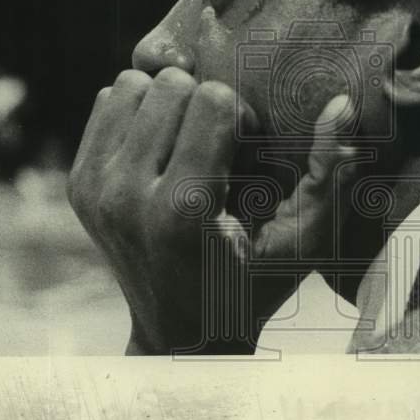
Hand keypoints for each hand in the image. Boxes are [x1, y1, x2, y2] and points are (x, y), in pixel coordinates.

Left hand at [67, 67, 358, 353]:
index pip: (211, 99)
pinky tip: (162, 149)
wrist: (182, 336)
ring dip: (169, 103)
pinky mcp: (77, 183)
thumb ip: (330, 170)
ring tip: (189, 144)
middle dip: (205, 104)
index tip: (247, 153)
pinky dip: (140, 112)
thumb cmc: (255, 286)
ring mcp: (94, 190)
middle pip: (170, 84)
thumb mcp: (305, 238)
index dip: (241, 115)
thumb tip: (343, 101)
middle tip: (219, 148)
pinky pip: (109, 102)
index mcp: (183, 210)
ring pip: (133, 84)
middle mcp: (126, 196)